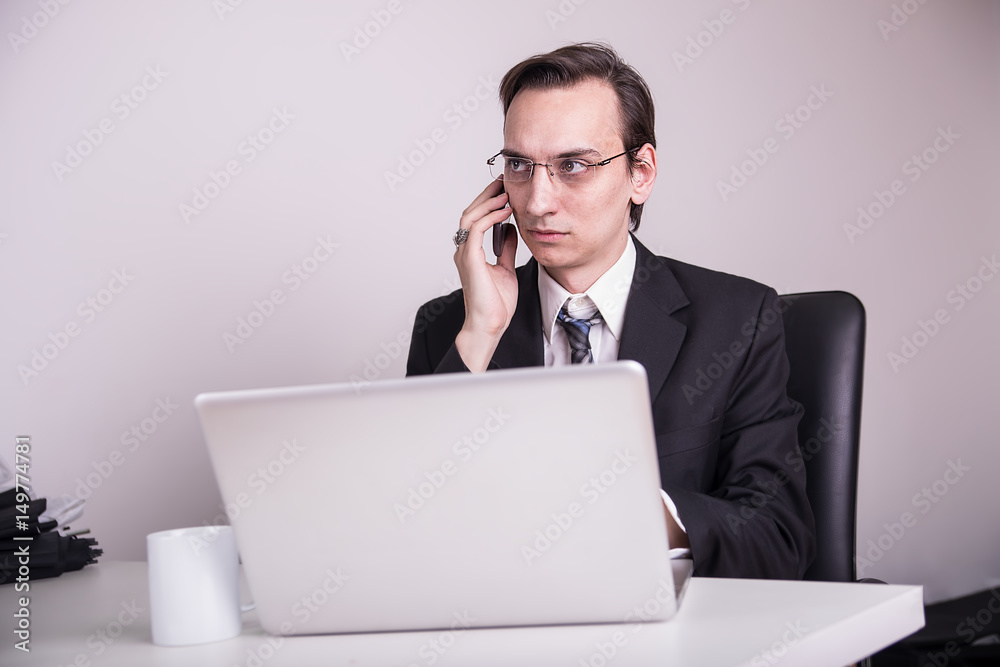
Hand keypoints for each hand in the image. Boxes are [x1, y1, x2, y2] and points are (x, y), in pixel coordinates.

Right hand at [453, 178, 518, 371]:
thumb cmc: (496, 304)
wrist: (489, 325)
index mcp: (471, 252)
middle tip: (503, 181)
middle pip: (471, 212)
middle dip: (487, 195)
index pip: (476, 218)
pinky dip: (490, 216)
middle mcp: (464, 250)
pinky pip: (477, 229)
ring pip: (470, 216)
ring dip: (488, 201)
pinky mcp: (470, 259)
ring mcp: (465, 254)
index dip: (489, 202)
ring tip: (505, 191)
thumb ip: (505, 248)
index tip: (504, 190)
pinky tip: (505, 210)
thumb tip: (509, 229)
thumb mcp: (506, 268)